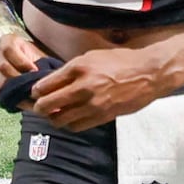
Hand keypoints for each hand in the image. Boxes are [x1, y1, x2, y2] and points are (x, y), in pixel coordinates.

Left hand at [29, 45, 169, 131]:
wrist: (147, 73)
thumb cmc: (120, 61)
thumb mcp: (92, 56)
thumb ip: (71, 69)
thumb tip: (52, 82)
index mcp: (78, 67)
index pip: (45, 85)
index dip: (36, 92)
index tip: (36, 93)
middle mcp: (82, 87)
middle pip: (47, 104)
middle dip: (39, 107)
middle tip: (39, 107)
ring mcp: (92, 104)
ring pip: (60, 119)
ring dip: (53, 118)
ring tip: (54, 115)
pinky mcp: (102, 116)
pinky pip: (76, 126)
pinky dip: (69, 125)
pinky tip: (70, 119)